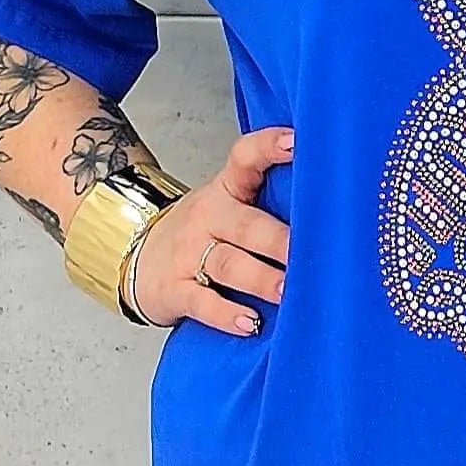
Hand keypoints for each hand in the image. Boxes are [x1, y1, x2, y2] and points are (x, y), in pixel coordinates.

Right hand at [130, 124, 293, 333]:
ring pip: (229, 264)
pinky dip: (227, 315)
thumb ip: (267, 207)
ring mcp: (189, 254)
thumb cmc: (201, 234)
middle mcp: (208, 218)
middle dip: (278, 239)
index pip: (244, 159)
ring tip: (288, 290)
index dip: (267, 147)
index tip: (297, 142)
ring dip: (261, 279)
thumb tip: (333, 218)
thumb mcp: (226, 208)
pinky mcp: (175, 290)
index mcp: (225, 192)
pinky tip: (251, 323)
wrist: (132, 256)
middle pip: (246, 225)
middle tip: (307, 251)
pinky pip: (202, 302)